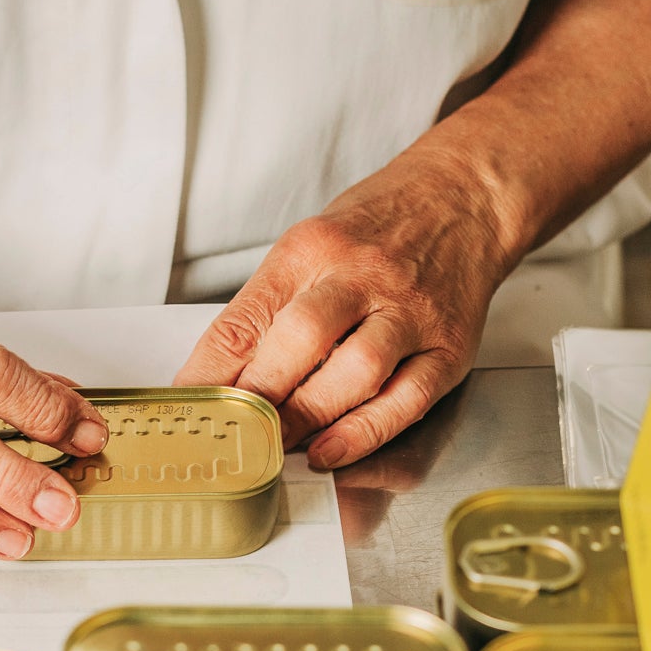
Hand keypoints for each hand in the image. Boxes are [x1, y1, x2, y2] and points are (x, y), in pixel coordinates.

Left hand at [176, 163, 516, 468]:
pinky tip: (332, 452)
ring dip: (309, 419)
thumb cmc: (377, 228)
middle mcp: (361, 276)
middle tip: (233, 437)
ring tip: (277, 449)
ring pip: (355, 373)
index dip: (208, 374)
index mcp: (310, 249)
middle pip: (299, 342)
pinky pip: (406, 400)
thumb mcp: (307, 246)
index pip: (245, 318)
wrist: (463, 198)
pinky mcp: (448, 347)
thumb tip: (214, 379)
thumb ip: (266, 310)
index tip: (187, 412)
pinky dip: (365, 432)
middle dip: (259, 399)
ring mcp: (410, 312)